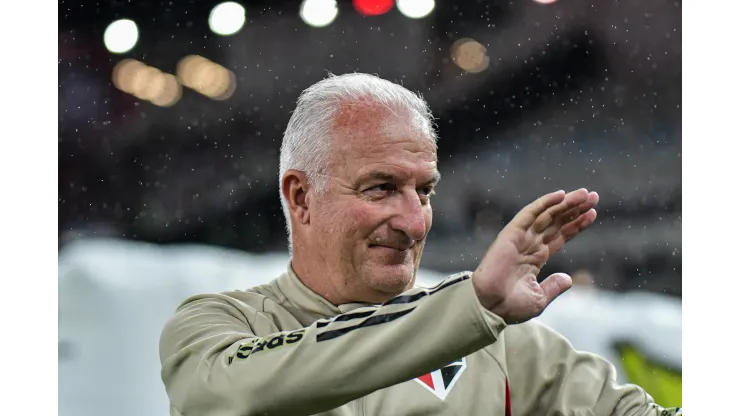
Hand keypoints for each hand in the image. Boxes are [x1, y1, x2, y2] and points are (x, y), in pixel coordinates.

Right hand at [472, 189, 598, 323]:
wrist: (490, 307)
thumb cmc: (511, 307)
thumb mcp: (540, 298)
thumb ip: (554, 287)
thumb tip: (569, 278)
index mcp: (536, 257)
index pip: (561, 235)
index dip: (576, 224)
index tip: (593, 213)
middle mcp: (530, 244)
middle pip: (557, 221)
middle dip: (575, 208)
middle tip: (593, 196)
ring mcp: (521, 237)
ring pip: (547, 214)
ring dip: (566, 203)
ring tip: (585, 194)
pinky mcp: (511, 234)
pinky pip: (530, 214)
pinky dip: (544, 203)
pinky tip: (561, 195)